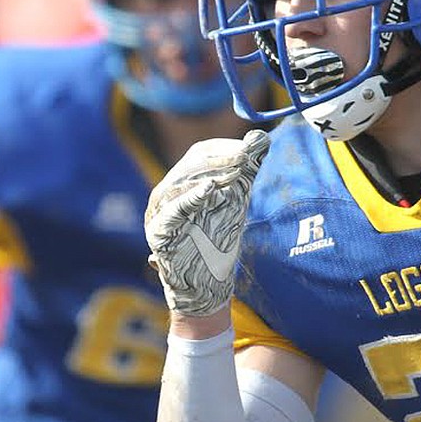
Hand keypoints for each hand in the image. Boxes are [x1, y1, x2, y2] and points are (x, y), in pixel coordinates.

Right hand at [145, 130, 268, 316]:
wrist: (205, 284)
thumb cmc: (218, 240)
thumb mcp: (235, 200)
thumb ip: (246, 170)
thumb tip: (262, 137)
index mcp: (182, 181)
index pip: (200, 152)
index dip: (226, 147)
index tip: (251, 147)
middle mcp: (167, 192)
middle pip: (192, 165)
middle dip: (223, 159)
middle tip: (248, 157)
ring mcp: (159, 212)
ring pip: (182, 184)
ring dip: (212, 174)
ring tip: (237, 170)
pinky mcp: (159, 232)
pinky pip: (174, 212)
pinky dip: (191, 198)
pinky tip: (209, 190)